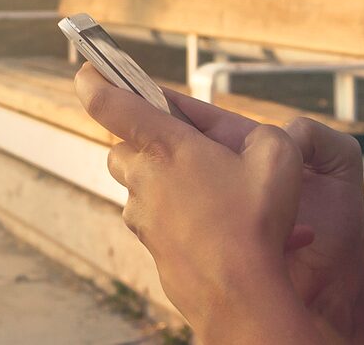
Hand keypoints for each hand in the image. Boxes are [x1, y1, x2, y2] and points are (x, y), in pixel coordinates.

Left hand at [74, 64, 316, 340]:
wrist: (241, 295)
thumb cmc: (257, 222)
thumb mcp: (277, 155)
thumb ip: (261, 135)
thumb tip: (251, 143)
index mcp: (167, 146)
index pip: (110, 104)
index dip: (94, 80)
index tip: (87, 67)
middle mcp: (145, 180)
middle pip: (121, 148)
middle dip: (143, 141)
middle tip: (182, 143)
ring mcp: (145, 219)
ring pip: (138, 188)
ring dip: (162, 181)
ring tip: (211, 190)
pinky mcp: (153, 248)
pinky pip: (158, 222)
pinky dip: (178, 217)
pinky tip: (218, 225)